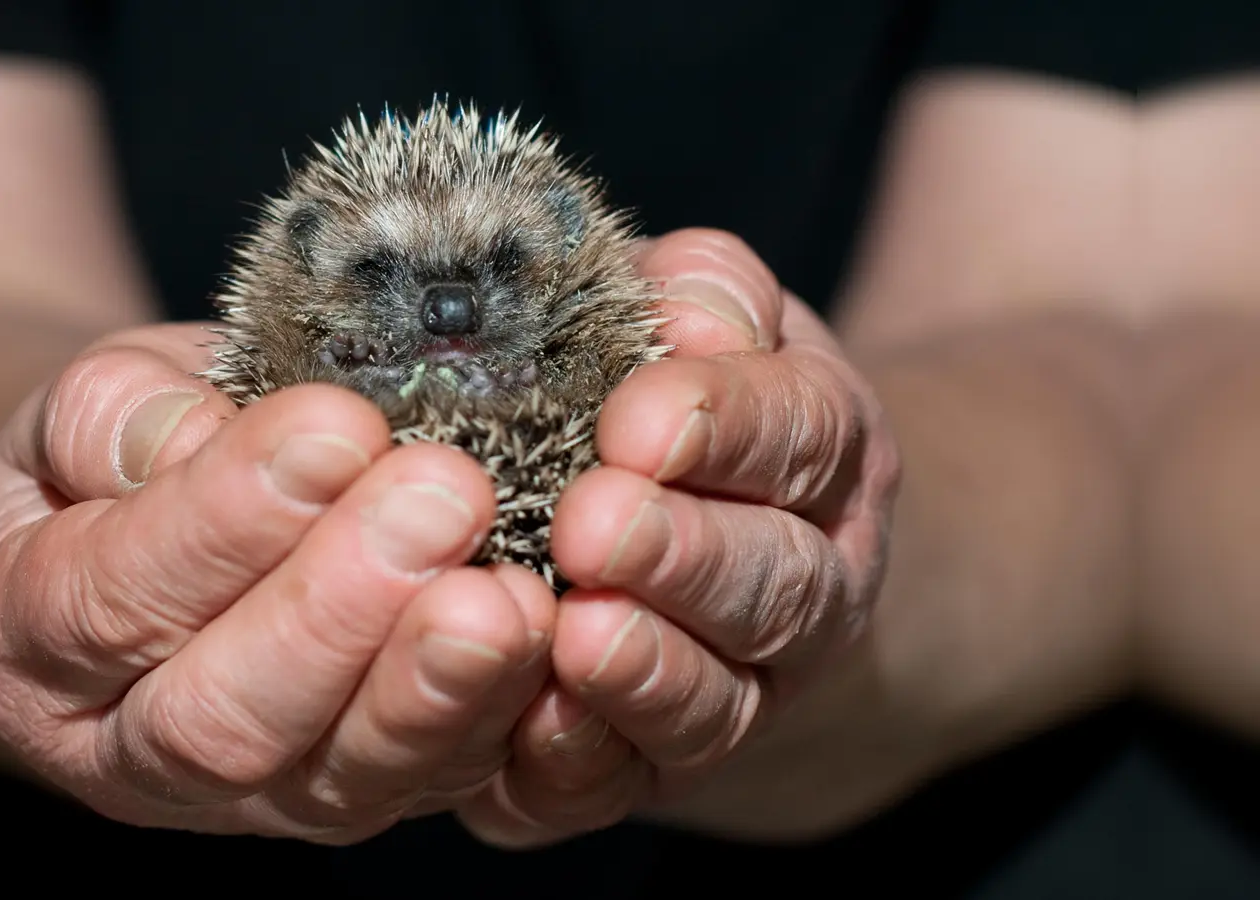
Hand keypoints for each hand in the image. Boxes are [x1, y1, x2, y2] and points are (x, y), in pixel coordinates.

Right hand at [0, 324, 558, 842]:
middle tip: (442, 496)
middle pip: (223, 721)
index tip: (334, 429)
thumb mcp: (91, 405)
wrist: (150, 526)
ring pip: (337, 781)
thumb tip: (191, 439)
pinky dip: (502, 721)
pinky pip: (433, 786)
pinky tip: (547, 635)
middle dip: (342, 610)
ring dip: (434, 688)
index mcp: (28, 640)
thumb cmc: (124, 453)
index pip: (111, 599)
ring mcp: (248, 794)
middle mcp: (127, 750)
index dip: (223, 521)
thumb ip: (115, 416)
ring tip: (509, 595)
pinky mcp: (352, 796)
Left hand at [457, 228, 902, 845]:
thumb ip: (704, 293)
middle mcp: (803, 591)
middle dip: (684, 558)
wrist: (724, 550)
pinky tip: (528, 727)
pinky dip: (578, 765)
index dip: (724, 426)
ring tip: (575, 636)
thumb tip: (685, 306)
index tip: (639, 419)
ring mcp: (737, 693)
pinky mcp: (645, 768)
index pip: (799, 435)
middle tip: (593, 527)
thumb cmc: (690, 411)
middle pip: (773, 587)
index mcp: (820, 460)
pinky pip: (619, 787)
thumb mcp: (712, 321)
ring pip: (713, 705)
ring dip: (646, 675)